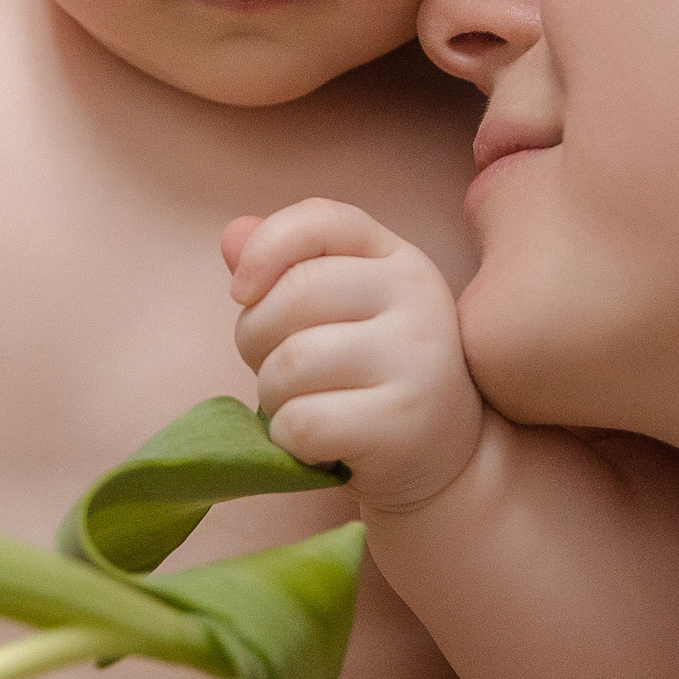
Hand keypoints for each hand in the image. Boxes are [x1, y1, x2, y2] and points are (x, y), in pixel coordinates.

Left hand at [225, 200, 485, 513]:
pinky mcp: (403, 423)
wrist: (446, 458)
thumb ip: (286, 269)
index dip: (266, 247)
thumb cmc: (373, 376)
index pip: (322, 220)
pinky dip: (288, 438)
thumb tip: (231, 236)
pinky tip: (318, 444)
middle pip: (294, 294)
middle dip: (255, 338)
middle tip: (275, 371)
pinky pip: (302, 422)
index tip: (241, 293)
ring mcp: (418, 360)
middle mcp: (419, 298)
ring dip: (272, 395)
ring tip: (300, 408)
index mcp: (399, 260)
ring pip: (292, 363)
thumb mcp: (341, 313)